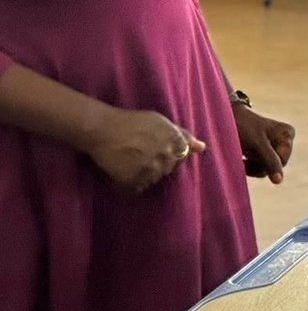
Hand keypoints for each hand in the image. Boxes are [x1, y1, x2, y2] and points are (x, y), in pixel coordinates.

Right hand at [84, 107, 205, 192]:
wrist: (103, 129)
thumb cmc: (133, 122)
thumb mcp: (161, 122)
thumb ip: (182, 134)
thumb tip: (201, 147)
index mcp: (173, 139)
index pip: (182, 155)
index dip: (172, 154)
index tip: (158, 150)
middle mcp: (165, 154)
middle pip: (169, 169)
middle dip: (159, 164)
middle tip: (142, 155)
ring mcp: (149, 168)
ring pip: (155, 179)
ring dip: (146, 174)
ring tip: (133, 162)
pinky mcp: (133, 179)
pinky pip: (139, 188)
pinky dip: (133, 183)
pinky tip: (125, 171)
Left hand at [234, 105, 295, 183]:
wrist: (223, 119)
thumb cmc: (242, 128)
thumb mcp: (257, 145)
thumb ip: (270, 162)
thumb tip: (279, 181)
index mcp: (287, 134)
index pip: (282, 162)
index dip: (266, 164)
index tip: (250, 155)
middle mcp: (285, 138)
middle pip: (276, 166)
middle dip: (259, 165)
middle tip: (245, 155)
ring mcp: (275, 144)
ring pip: (268, 168)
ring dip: (252, 166)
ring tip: (242, 156)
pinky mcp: (265, 151)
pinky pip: (261, 166)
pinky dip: (250, 166)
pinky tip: (243, 158)